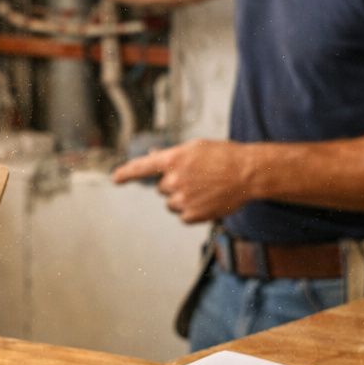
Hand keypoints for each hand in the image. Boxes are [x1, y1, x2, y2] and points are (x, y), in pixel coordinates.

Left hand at [111, 139, 258, 223]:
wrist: (248, 173)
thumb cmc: (224, 157)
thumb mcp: (196, 148)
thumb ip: (172, 155)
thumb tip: (152, 156)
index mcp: (172, 159)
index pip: (142, 167)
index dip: (127, 173)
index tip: (115, 179)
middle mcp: (173, 180)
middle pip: (161, 188)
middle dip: (174, 184)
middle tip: (196, 179)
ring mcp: (181, 199)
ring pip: (171, 203)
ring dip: (182, 198)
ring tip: (205, 189)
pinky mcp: (191, 215)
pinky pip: (183, 216)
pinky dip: (192, 211)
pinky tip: (208, 200)